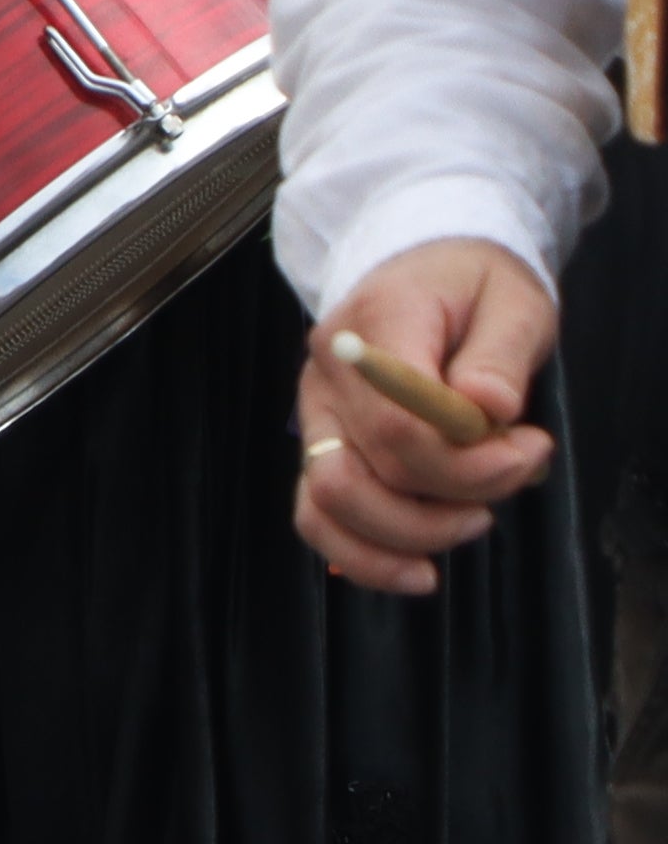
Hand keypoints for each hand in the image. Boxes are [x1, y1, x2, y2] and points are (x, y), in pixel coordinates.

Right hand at [297, 240, 556, 595]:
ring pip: (330, 504)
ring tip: (477, 518)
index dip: (463, 459)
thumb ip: (500, 355)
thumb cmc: (475, 286)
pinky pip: (318, 517)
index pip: (395, 421)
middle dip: (452, 495)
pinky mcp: (321, 449)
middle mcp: (326, 377)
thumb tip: (486, 409)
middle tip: (518, 470)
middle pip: (365, 471)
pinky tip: (418, 572)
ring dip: (412, 533)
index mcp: (373, 327)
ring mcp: (314, 416)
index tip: (529, 448)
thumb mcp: (514, 301)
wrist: (426, 271)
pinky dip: (365, 556)